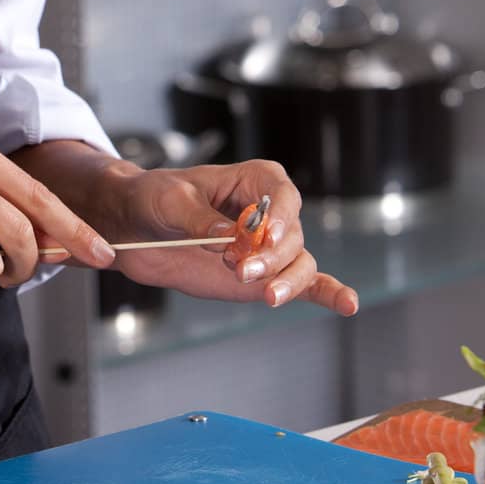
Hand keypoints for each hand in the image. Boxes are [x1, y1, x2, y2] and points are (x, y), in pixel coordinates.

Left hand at [103, 159, 357, 316]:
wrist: (137, 227)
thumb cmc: (156, 198)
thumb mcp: (171, 200)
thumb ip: (199, 220)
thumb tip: (227, 237)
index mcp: (254, 180)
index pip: (282, 194)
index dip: (280, 215)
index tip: (265, 235)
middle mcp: (271, 213)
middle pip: (291, 235)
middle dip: (272, 256)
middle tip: (241, 270)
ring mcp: (270, 247)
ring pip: (299, 263)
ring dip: (286, 280)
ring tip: (266, 295)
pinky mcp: (265, 275)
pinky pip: (305, 284)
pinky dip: (327, 293)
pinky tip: (347, 303)